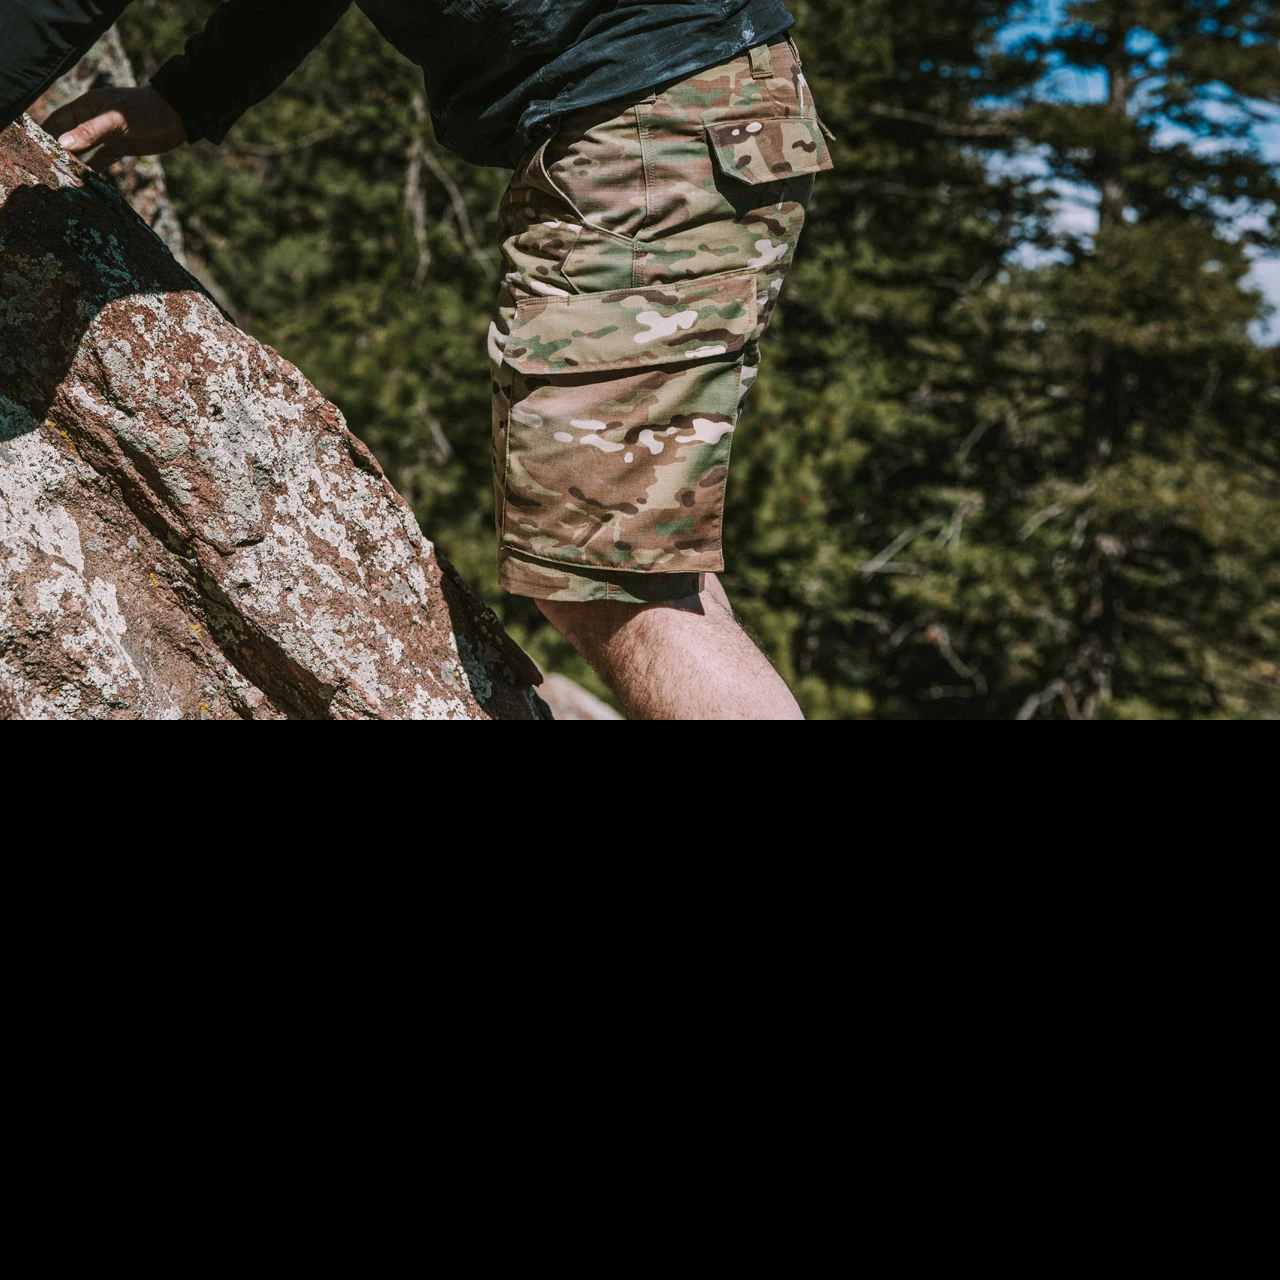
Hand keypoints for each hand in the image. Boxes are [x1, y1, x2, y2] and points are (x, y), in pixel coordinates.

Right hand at [40, 85, 187, 169]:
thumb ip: (90, 133)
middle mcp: (93, 120)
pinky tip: (85, 182)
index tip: (32, 146)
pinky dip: (94, 170)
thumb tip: (62, 145)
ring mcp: (107, 135)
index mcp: (87, 107)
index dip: (45, 132)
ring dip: (74, 162)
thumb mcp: (115, 120)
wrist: (176, 115)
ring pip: (84, 150)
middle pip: (69, 136)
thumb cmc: (144, 110)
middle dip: (57, 149)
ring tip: (60, 177)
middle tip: (43, 167)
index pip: (58, 120)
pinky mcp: (121, 148)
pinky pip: (102, 160)